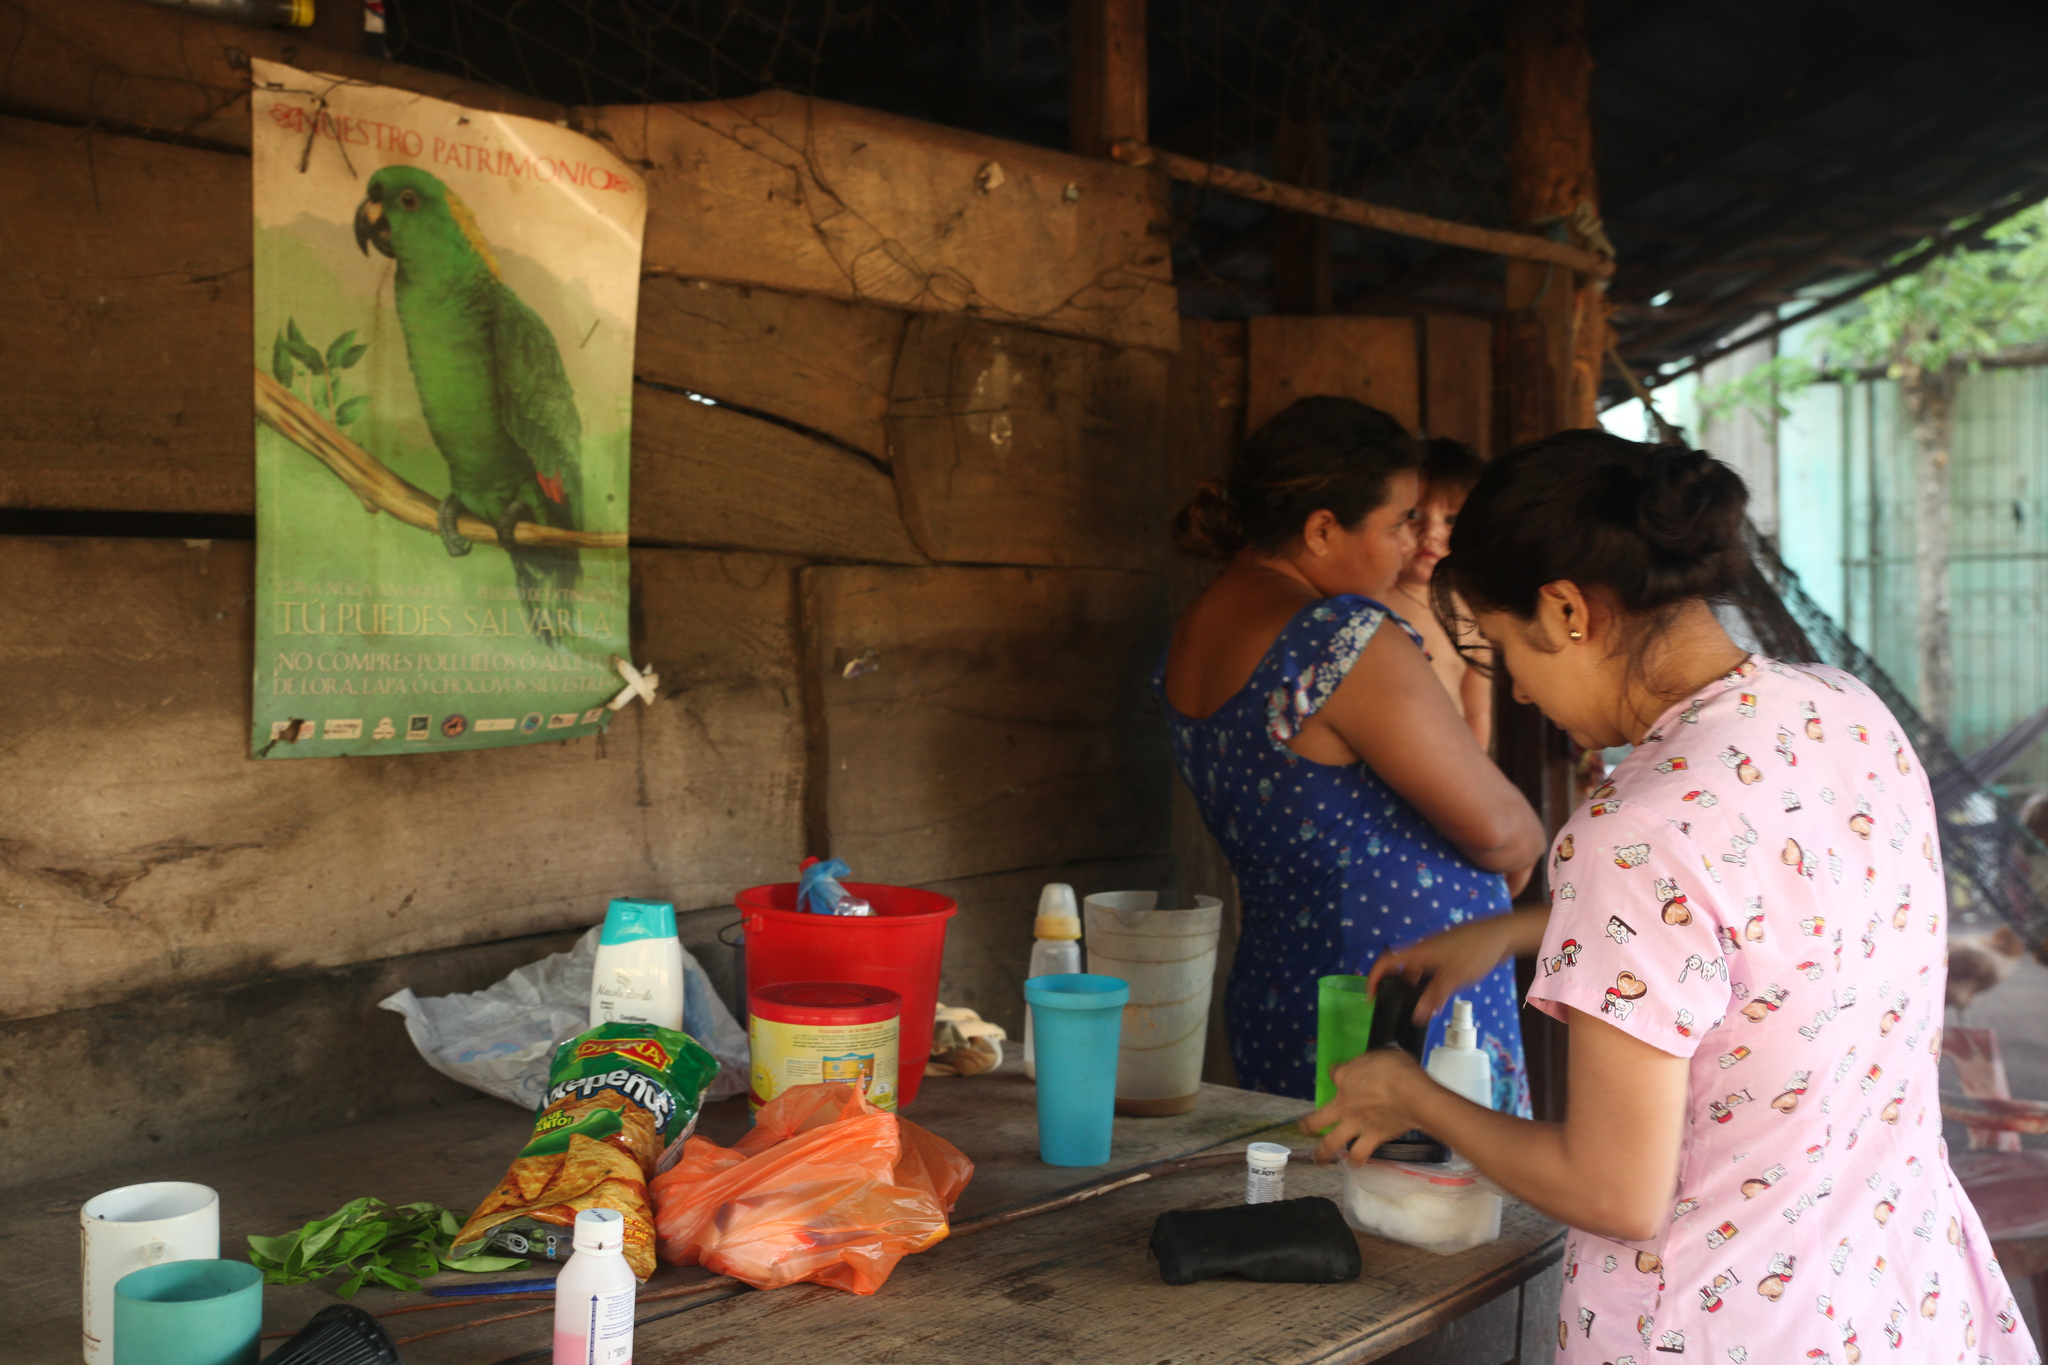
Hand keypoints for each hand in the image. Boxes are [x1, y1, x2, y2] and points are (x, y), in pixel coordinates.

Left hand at [1303, 1048, 1424, 1164]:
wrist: (1410, 1094)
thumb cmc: (1397, 1069)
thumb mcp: (1381, 1055)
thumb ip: (1371, 1063)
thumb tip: (1373, 1065)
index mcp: (1345, 1077)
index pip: (1333, 1073)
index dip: (1335, 1073)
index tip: (1338, 1075)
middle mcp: (1344, 1103)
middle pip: (1316, 1119)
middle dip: (1307, 1126)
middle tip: (1304, 1129)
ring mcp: (1355, 1123)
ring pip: (1331, 1143)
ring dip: (1323, 1153)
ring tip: (1320, 1158)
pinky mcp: (1371, 1138)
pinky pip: (1359, 1154)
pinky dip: (1356, 1160)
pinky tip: (1354, 1164)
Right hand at [1367, 912, 1530, 1023]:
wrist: (1501, 934)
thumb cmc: (1476, 951)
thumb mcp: (1453, 978)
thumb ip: (1433, 997)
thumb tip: (1416, 1016)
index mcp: (1419, 952)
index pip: (1386, 962)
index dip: (1374, 978)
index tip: (1371, 997)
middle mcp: (1424, 949)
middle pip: (1401, 969)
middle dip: (1398, 989)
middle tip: (1399, 1008)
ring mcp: (1437, 950)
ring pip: (1419, 971)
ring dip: (1417, 988)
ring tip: (1423, 1007)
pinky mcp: (1450, 953)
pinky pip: (1432, 970)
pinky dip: (1430, 983)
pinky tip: (1442, 996)